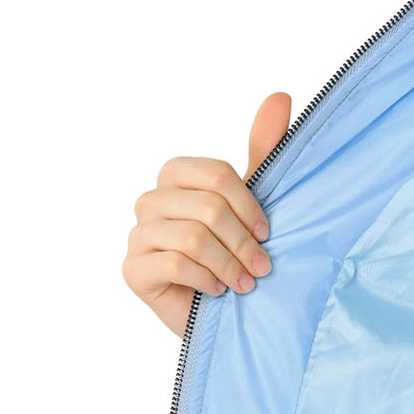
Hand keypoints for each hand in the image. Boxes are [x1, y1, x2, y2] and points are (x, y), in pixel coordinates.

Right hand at [122, 91, 291, 336]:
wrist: (225, 317)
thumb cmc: (238, 257)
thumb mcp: (254, 205)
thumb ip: (264, 153)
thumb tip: (280, 96)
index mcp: (177, 178)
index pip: (214, 174)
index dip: (248, 204)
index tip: (267, 233)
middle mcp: (151, 201)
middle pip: (206, 206)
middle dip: (242, 241)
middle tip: (261, 267)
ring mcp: (138, 235)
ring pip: (192, 237)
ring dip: (228, 264)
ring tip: (244, 283)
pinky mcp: (133, 270)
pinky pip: (174, 263)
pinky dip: (206, 280)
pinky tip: (217, 292)